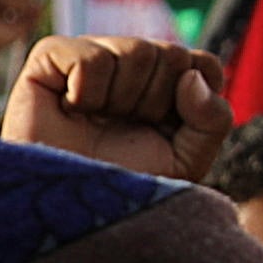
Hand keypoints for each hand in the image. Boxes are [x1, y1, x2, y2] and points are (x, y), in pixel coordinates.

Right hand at [6, 34, 228, 179]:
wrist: (67, 212)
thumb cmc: (122, 188)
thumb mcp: (185, 163)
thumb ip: (212, 119)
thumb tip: (192, 76)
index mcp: (163, 87)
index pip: (202, 64)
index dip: (194, 97)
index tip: (167, 129)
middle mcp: (129, 67)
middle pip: (172, 54)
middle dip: (155, 102)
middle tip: (124, 130)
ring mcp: (91, 58)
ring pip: (136, 50)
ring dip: (122, 99)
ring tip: (95, 123)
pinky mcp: (50, 58)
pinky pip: (91, 57)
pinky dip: (86, 92)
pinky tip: (71, 111)